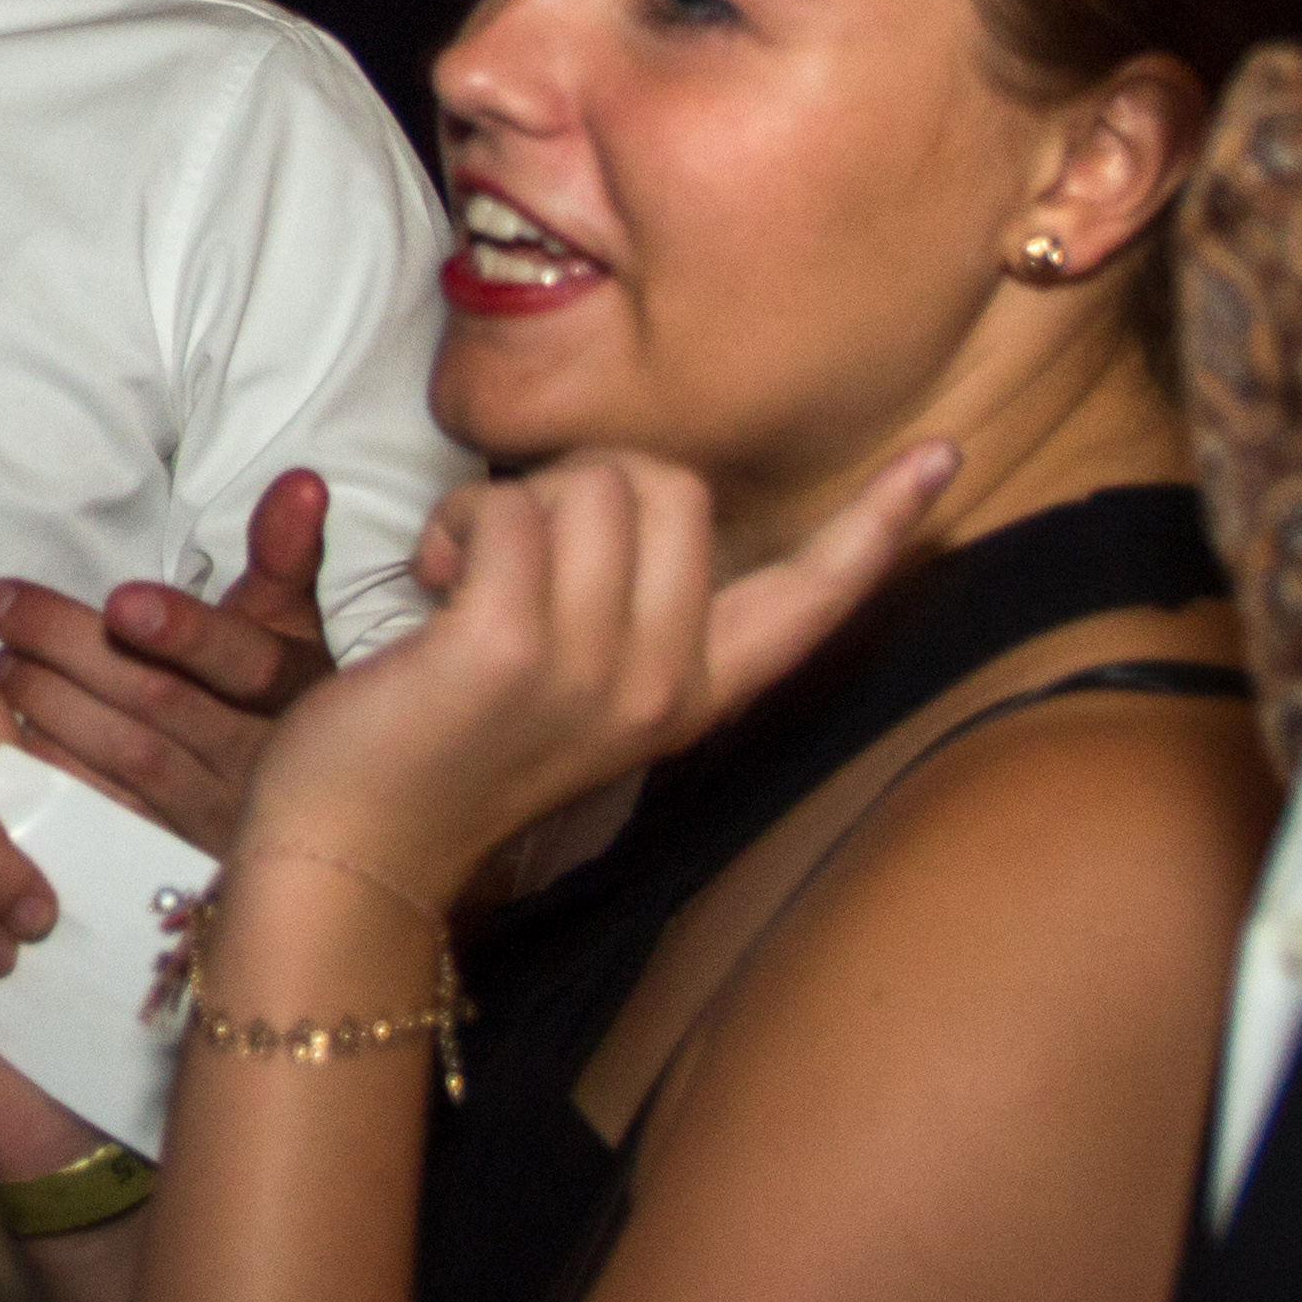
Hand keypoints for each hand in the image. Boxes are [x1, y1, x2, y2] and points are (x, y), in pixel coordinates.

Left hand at [0, 470, 341, 850]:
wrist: (299, 823)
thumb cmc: (274, 698)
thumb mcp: (286, 627)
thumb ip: (283, 556)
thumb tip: (300, 482)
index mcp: (294, 692)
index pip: (248, 663)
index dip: (187, 634)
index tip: (121, 602)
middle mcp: (257, 759)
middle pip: (159, 702)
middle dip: (70, 650)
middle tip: (0, 605)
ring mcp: (210, 817)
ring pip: (121, 759)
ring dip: (47, 704)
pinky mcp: (166, 856)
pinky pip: (97, 816)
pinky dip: (45, 773)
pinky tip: (4, 732)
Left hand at [236, 442, 961, 905]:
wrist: (357, 847)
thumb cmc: (447, 740)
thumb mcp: (574, 681)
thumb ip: (629, 600)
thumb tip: (642, 497)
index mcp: (693, 694)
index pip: (812, 599)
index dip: (879, 524)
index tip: (943, 455)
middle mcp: (664, 688)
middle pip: (670, 485)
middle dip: (580, 486)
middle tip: (515, 562)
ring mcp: (595, 670)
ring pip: (585, 486)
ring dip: (501, 507)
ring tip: (462, 583)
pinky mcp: (511, 647)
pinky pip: (505, 509)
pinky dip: (453, 526)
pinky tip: (429, 590)